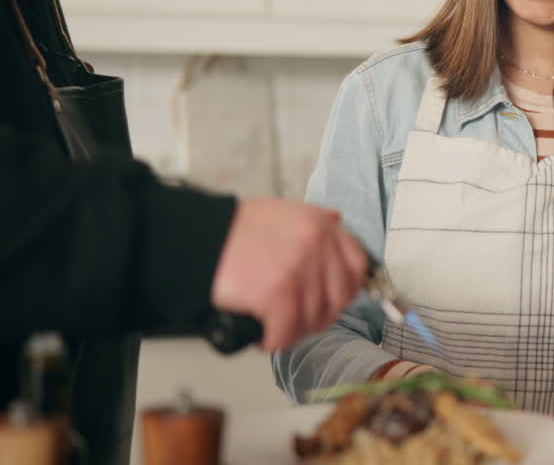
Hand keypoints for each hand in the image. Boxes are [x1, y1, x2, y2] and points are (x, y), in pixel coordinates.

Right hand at [211, 198, 368, 350]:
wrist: (195, 239)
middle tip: (296, 320)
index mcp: (320, 224)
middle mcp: (316, 243)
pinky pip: (286, 332)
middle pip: (338, 298)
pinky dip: (274, 340)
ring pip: (312, 319)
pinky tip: (262, 335)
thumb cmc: (233, 231)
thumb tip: (337, 227)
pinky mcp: (277, 293)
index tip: (332, 301)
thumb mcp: (283, 213)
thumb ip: (313, 225)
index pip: (357, 264)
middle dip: (318, 316)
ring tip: (273, 326)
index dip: (346, 289)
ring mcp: (299, 268)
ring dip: (292, 330)